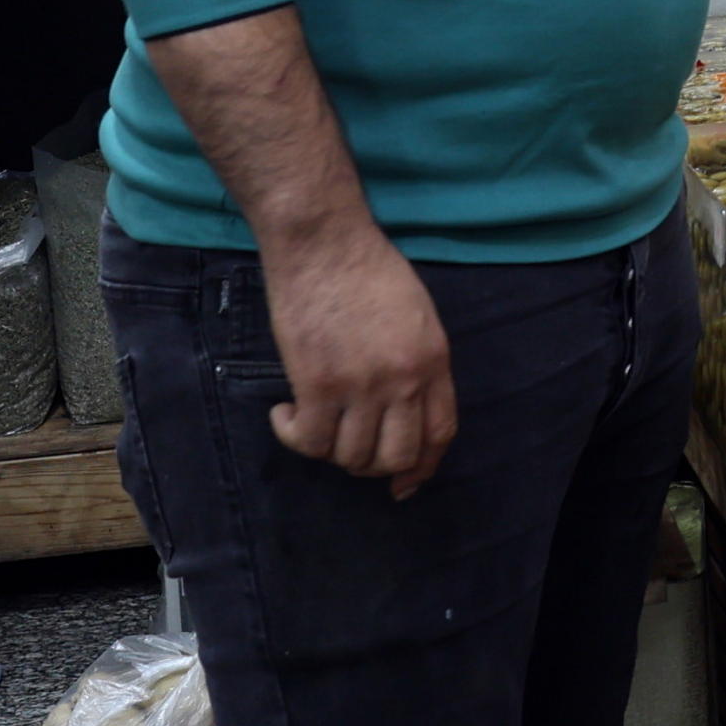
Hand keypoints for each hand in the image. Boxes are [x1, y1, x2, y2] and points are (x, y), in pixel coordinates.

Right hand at [262, 219, 457, 495]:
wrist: (325, 243)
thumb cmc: (368, 269)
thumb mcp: (417, 315)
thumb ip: (418, 363)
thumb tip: (405, 410)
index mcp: (433, 360)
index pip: (440, 433)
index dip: (422, 466)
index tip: (405, 482)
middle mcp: (404, 380)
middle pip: (396, 456)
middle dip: (373, 468)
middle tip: (348, 452)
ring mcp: (362, 385)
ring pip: (351, 456)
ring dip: (331, 452)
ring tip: (315, 424)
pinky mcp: (318, 384)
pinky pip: (310, 441)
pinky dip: (294, 436)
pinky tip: (285, 414)